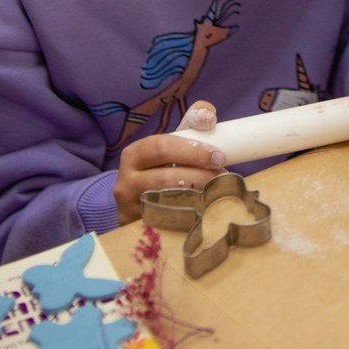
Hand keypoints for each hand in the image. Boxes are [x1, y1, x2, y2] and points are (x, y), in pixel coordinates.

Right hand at [113, 101, 226, 224]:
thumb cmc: (163, 167)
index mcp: (134, 155)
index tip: (218, 155)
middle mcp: (125, 184)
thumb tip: (208, 116)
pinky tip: (204, 212)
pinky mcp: (138, 231)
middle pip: (165, 179)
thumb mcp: (173, 143)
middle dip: (199, 177)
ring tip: (217, 192)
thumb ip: (191, 124)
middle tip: (222, 176)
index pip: (162, 147)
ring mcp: (129, 211)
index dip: (192, 151)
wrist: (139, 202)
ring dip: (197, 198)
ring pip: (166, 205)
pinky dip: (188, 218)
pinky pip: (166, 225)